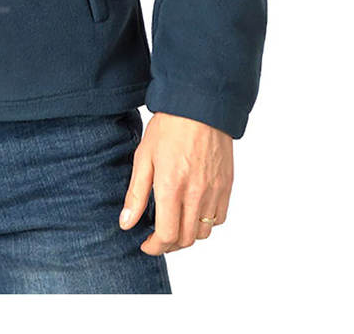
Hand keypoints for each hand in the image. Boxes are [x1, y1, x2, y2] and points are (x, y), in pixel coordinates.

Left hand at [119, 112, 232, 254]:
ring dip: (187, 236)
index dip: (154, 247)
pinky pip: (219, 218)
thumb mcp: (143, 157)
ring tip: (173, 225)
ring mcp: (214, 192)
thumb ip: (136, 194)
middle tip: (156, 237)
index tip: (145, 244)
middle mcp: (196, 195)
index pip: (166, 235)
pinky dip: (205, 223)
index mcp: (171, 188)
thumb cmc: (168, 128)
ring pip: (203, 233)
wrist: (199, 107)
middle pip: (185, 239)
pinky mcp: (227, 186)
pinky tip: (193, 211)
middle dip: (168, 244)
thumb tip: (126, 223)